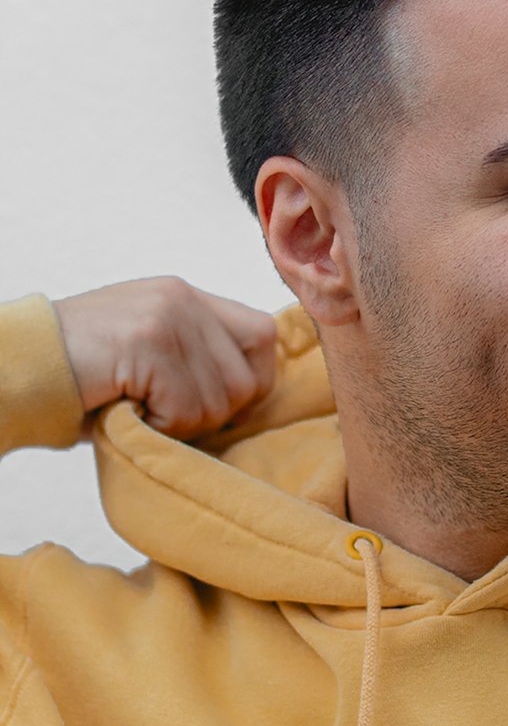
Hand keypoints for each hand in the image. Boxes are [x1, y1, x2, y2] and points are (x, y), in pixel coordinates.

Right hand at [54, 278, 277, 438]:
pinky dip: (158, 428)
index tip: (217, 406)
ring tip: (137, 408)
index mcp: (187, 297)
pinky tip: (126, 412)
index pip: (263, 335)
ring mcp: (168, 316)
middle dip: (213, 415)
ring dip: (180, 424)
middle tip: (162, 413)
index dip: (252, 381)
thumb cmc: (80, 378)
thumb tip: (252, 399)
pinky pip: (185, 410)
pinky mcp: (149, 342)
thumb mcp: (150, 355)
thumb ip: (198, 362)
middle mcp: (183, 298)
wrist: (13, 370)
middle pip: (249, 379)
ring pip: (220, 402)